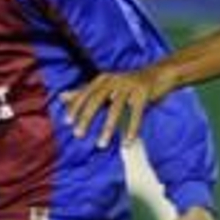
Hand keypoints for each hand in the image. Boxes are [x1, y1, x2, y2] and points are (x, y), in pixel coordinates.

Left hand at [62, 65, 176, 147]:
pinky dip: (131, 129)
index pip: (86, 93)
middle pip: (97, 99)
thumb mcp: (106, 86)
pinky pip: (136, 114)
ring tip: (102, 144)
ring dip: (108, 128)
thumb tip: (61, 96)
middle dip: (87, 118)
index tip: (67, 122)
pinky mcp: (144, 93)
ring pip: (116, 109)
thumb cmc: (128, 84)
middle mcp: (115, 80)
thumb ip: (85, 92)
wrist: (158, 75)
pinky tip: (127, 142)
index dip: (76, 107)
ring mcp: (130, 86)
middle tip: (79, 134)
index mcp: (104, 79)